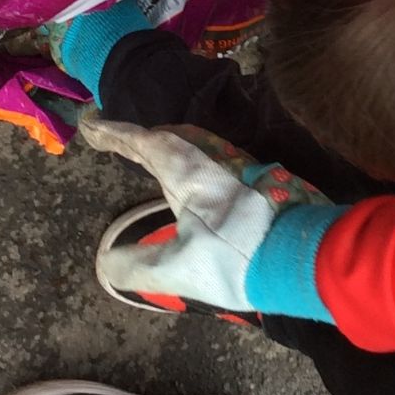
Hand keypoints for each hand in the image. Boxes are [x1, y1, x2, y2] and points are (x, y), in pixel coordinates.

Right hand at [80, 116, 329, 312]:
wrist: (303, 256)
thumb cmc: (237, 258)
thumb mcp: (179, 269)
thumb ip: (138, 266)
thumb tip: (107, 262)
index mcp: (186, 171)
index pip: (142, 142)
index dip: (114, 133)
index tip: (91, 125)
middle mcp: (210, 158)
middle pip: (167, 137)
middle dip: (137, 137)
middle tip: (113, 139)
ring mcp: (237, 165)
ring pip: (193, 143)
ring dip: (165, 143)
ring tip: (147, 152)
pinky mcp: (256, 179)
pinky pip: (211, 155)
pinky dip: (188, 156)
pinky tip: (193, 175)